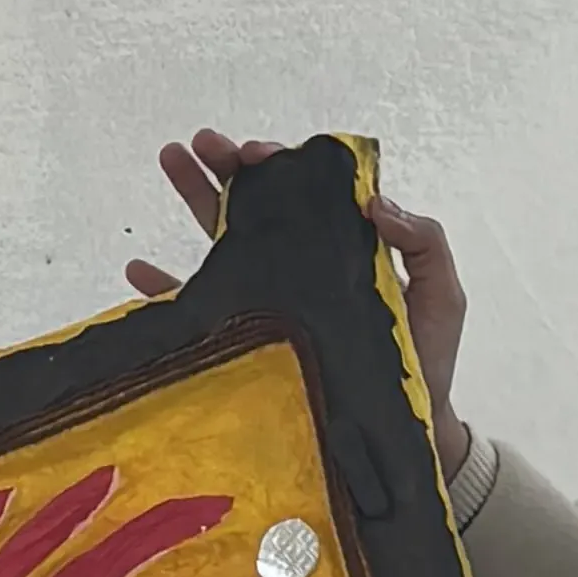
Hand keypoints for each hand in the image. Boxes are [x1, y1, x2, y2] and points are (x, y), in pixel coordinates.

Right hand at [125, 140, 471, 474]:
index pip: (306, 191)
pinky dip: (162, 288)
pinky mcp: (245, 341)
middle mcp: (300, 264)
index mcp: (342, 246)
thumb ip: (423, 244)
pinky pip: (197, 309)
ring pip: (223, 236)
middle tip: (202, 142)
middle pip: (257, 202)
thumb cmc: (424, 363)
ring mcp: (268, 300)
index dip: (280, 164)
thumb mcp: (441, 296)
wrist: (406, 434)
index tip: (258, 153)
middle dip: (227, 165)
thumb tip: (375, 200)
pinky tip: (136, 270)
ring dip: (194, 194)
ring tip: (170, 159)